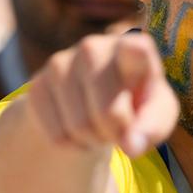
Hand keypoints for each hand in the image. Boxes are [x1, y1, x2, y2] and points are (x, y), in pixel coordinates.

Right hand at [27, 32, 179, 157]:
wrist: (90, 101)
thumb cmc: (134, 103)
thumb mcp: (156, 113)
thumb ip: (154, 125)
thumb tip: (132, 145)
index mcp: (130, 48)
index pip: (137, 48)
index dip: (137, 58)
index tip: (142, 66)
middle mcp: (93, 47)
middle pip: (109, 111)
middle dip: (116, 132)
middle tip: (119, 128)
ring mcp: (60, 63)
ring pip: (80, 126)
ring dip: (93, 140)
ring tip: (98, 125)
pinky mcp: (36, 86)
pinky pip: (58, 136)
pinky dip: (71, 145)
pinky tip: (75, 127)